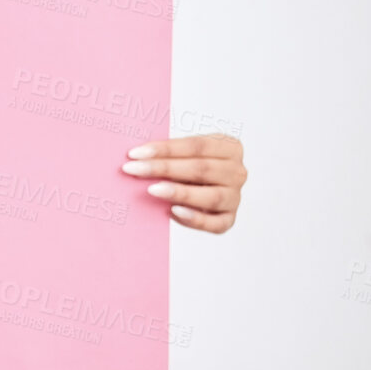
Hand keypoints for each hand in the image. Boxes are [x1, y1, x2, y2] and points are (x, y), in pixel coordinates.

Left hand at [120, 134, 245, 233]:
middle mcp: (237, 172)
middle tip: (133, 170)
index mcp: (230, 148)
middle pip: (201, 169)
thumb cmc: (189, 166)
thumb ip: (169, 154)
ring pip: (211, 196)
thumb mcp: (185, 154)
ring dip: (179, 192)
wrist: (202, 187)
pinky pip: (215, 223)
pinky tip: (174, 212)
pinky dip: (195, 219)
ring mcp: (234, 197)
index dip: (165, 149)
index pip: (196, 146)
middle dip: (164, 168)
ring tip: (152, 190)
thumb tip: (137, 156)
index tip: (135, 153)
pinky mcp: (228, 219)